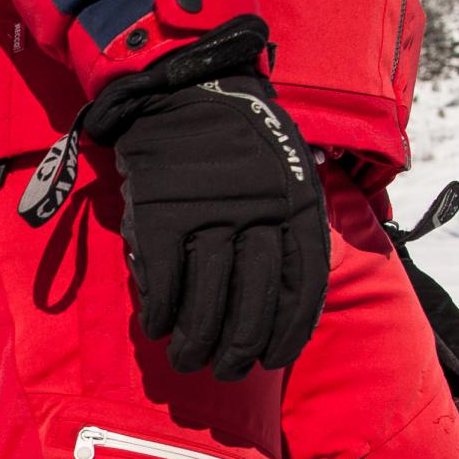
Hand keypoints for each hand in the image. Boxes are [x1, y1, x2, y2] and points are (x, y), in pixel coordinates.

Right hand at [83, 43, 326, 379]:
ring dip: (196, 340)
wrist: (183, 87)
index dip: (286, 332)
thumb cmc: (240, 136)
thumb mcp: (290, 169)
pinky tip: (156, 327)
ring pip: (207, 298)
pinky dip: (158, 311)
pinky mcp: (160, 213)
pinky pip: (161, 279)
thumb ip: (293, 224)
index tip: (271, 358)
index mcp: (297, 203)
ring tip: (187, 359)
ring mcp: (207, 213)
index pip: (302, 286)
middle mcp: (258, 212)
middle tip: (226, 371)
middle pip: (254, 301)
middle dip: (240, 348)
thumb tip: (291, 291)